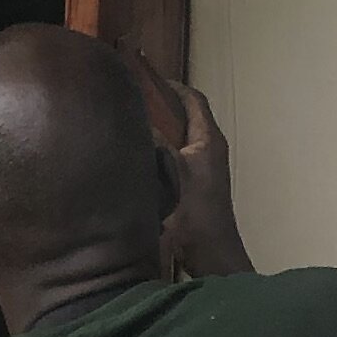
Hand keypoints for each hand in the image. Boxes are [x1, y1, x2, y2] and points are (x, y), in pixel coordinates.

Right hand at [137, 59, 250, 278]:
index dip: (171, 86)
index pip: (193, 99)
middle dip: (159, 107)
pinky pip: (172, 159)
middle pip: (184, 118)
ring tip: (127, 127)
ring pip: (177, 140)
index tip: (146, 79)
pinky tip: (133, 160)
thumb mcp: (169, 173)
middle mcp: (209, 151)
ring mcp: (202, 171)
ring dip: (156, 132)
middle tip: (129, 102)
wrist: (210, 257)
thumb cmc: (194, 215)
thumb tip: (134, 123)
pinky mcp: (193, 188)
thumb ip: (153, 144)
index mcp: (209, 140)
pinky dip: (155, 153)